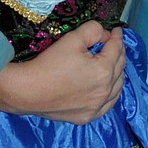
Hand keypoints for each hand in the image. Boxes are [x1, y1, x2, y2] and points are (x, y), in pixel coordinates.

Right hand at [0, 21, 125, 122]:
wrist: (28, 91)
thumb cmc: (49, 63)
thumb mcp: (72, 38)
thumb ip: (93, 31)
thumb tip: (104, 35)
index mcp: (104, 70)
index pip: (116, 49)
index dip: (117, 37)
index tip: (116, 30)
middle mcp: (105, 91)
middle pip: (119, 67)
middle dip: (118, 53)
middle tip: (113, 43)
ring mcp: (97, 107)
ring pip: (117, 87)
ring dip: (117, 73)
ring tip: (113, 63)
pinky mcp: (87, 117)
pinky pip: (108, 105)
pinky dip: (111, 94)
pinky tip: (108, 88)